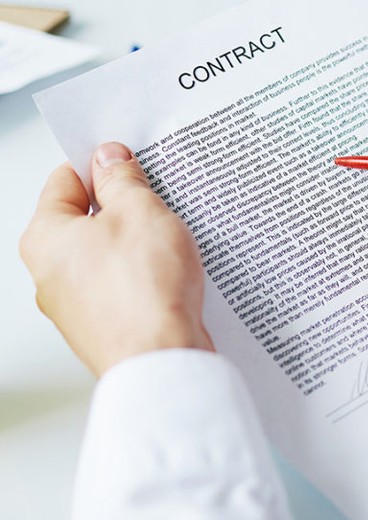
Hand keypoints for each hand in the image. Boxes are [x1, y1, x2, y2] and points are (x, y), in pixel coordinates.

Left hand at [20, 143, 212, 376]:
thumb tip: (111, 160)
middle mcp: (49, 274)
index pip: (65, 181)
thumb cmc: (143, 291)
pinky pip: (123, 286)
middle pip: (87, 220)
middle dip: (124, 206)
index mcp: (44, 239)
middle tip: (158, 198)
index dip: (100, 165)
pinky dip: (146, 274)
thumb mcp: (140, 211)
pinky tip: (172, 272)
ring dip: (139, 242)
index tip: (130, 160)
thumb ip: (122, 180)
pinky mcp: (105, 325)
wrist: (160, 359)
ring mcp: (76, 305)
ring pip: (108, 255)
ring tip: (171, 238)